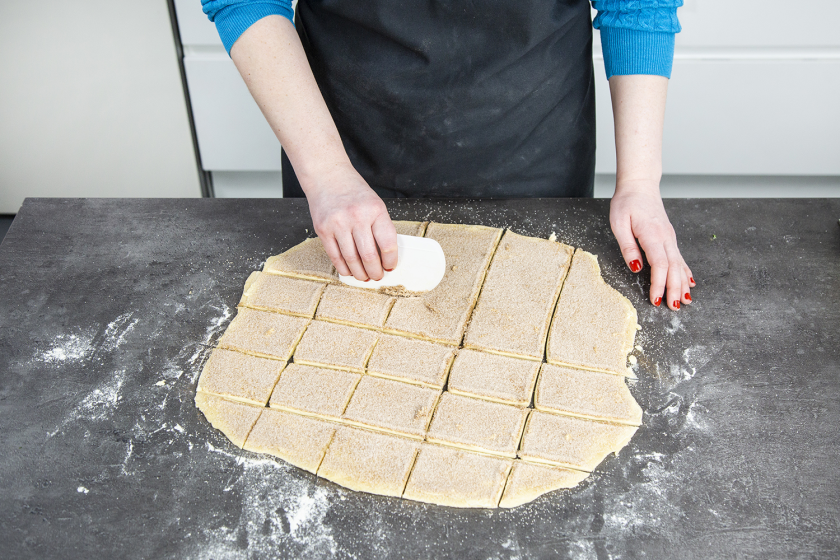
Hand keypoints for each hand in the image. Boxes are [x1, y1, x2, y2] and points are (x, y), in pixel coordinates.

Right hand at [304, 162, 397, 281]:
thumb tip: (385, 257)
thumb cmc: (355, 192)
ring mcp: (338, 224)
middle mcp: (356, 217)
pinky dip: (344, 268)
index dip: (391, 260)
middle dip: (375, 272)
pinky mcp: (323, 230)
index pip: (388, 244)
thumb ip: (380, 228)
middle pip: (369, 256)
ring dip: (360, 274)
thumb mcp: (375, 204)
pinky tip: (349, 271)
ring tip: (364, 277)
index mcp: (375, 210)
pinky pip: (335, 256)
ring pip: (351, 260)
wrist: (328, 176)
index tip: (390, 267)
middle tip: (377, 276)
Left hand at [610, 182, 694, 309]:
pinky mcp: (669, 237)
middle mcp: (665, 237)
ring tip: (685, 301)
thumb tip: (636, 268)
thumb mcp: (619, 223)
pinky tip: (690, 283)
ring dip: (683, 284)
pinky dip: (685, 272)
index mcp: (652, 235)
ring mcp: (670, 237)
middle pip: (673, 268)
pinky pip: (680, 258)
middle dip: (674, 289)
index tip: (656, 299)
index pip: (660, 264)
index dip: (659, 284)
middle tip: (674, 307)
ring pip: (679, 264)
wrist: (640, 185)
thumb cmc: (626, 203)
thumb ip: (628, 246)